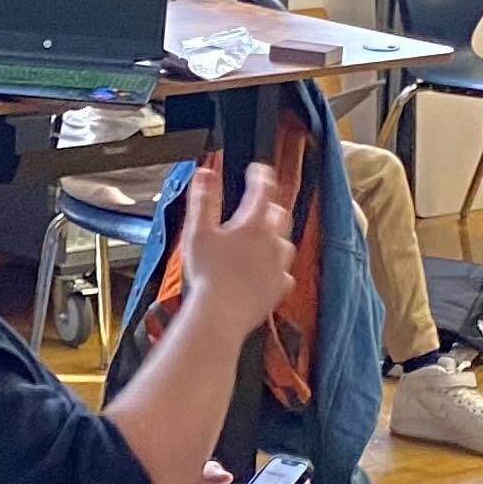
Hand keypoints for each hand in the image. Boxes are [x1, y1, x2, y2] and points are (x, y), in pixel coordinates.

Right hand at [174, 162, 295, 331]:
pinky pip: (284, 272)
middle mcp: (273, 242)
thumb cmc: (208, 274)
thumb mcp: (198, 231)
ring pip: (285, 242)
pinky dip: (277, 267)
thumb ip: (203, 199)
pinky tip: (267, 270)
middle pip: (279, 214)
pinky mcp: (279, 288)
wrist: (221, 314)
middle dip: (270, 204)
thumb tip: (205, 173)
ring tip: (262, 236)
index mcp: (253, 224)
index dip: (260, 174)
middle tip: (259, 202)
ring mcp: (279, 266)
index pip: (263, 189)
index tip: (257, 169)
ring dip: (275, 235)